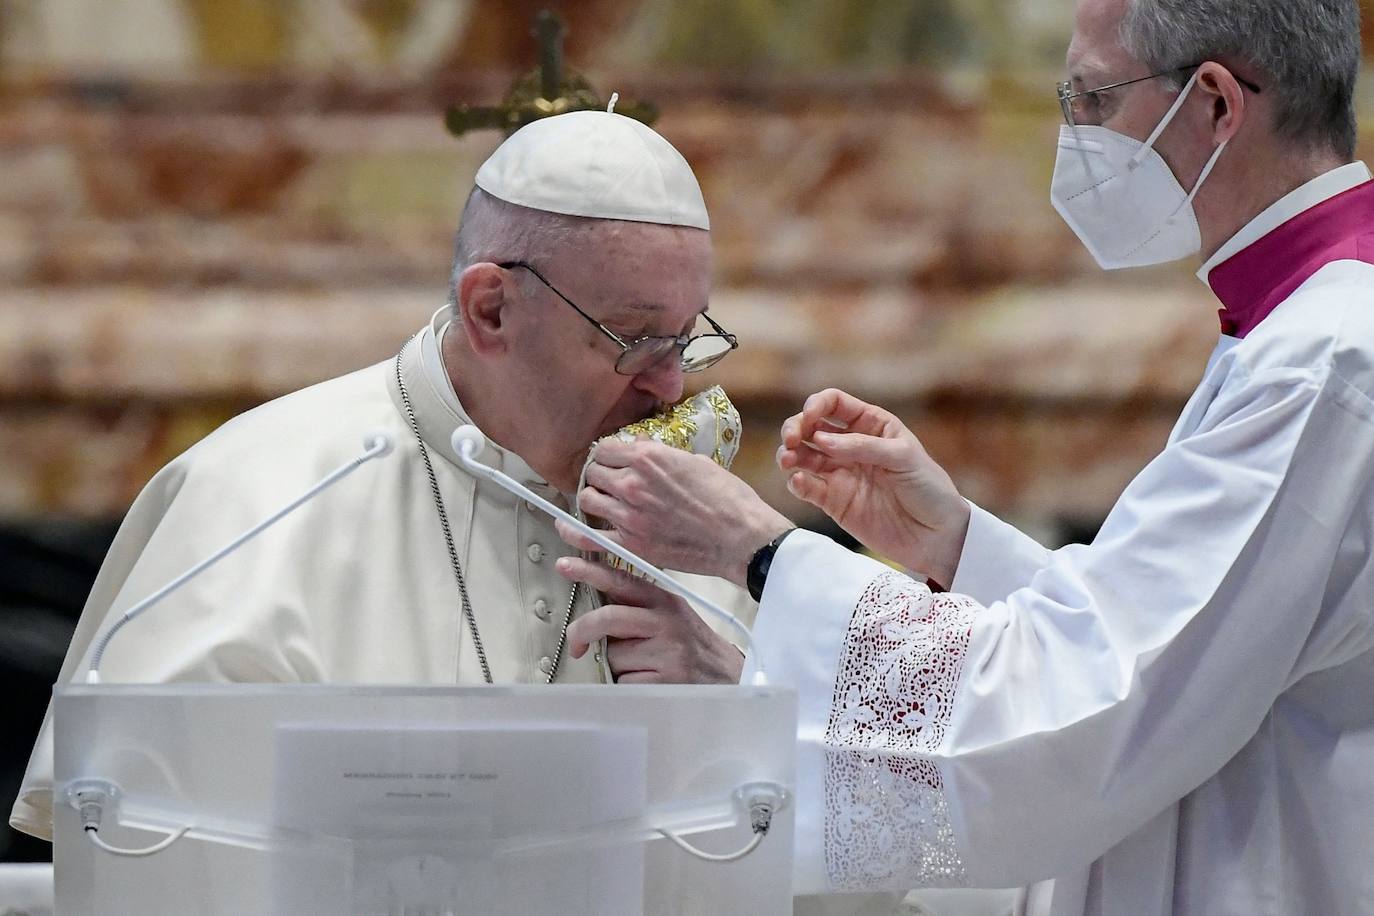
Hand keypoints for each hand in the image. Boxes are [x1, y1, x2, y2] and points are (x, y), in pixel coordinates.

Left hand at [558, 556, 744, 683]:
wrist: (726, 676)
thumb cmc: (690, 645)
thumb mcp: (671, 615)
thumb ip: (637, 607)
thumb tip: (594, 606)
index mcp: (664, 600)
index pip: (621, 581)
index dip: (590, 571)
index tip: (564, 565)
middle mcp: (666, 621)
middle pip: (608, 618)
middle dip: (582, 631)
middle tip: (576, 644)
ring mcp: (667, 652)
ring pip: (614, 655)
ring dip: (617, 666)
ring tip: (641, 667)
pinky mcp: (666, 680)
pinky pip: (625, 682)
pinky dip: (628, 685)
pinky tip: (650, 682)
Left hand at [560, 439, 793, 586]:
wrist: (741, 538)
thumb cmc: (728, 499)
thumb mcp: (697, 463)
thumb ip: (664, 456)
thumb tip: (645, 448)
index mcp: (649, 458)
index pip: (605, 449)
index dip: (608, 455)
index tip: (611, 462)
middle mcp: (632, 483)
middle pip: (593, 473)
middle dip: (599, 476)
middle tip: (607, 483)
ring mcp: (629, 515)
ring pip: (587, 500)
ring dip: (592, 499)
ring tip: (601, 502)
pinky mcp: (632, 545)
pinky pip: (590, 537)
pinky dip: (574, 533)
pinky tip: (566, 528)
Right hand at [778, 388, 969, 586]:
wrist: (936, 535)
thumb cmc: (929, 489)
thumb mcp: (903, 457)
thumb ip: (862, 446)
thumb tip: (820, 440)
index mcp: (871, 425)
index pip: (834, 404)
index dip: (817, 405)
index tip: (810, 418)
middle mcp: (851, 446)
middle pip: (810, 427)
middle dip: (795, 428)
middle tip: (790, 440)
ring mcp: (840, 473)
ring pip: (802, 455)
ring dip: (788, 453)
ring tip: (787, 460)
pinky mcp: (833, 501)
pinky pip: (807, 487)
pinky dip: (796, 482)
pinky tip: (798, 481)